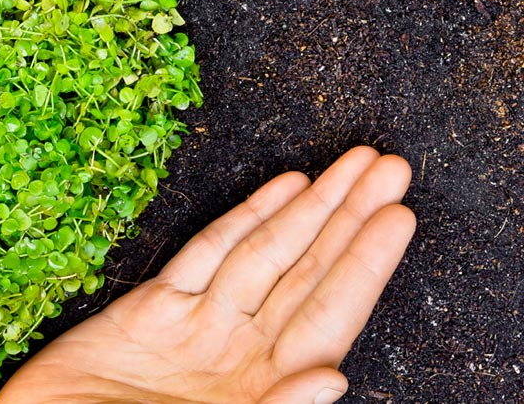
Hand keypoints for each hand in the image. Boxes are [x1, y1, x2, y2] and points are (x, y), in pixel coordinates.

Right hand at [0, 147, 415, 403]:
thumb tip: (334, 380)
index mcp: (261, 387)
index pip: (330, 315)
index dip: (367, 265)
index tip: (398, 215)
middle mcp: (239, 350)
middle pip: (307, 272)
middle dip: (350, 218)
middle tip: (390, 166)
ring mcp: (198, 324)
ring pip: (265, 252)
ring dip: (310, 208)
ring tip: (353, 166)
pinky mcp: (150, 309)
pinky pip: (206, 254)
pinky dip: (243, 219)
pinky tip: (281, 188)